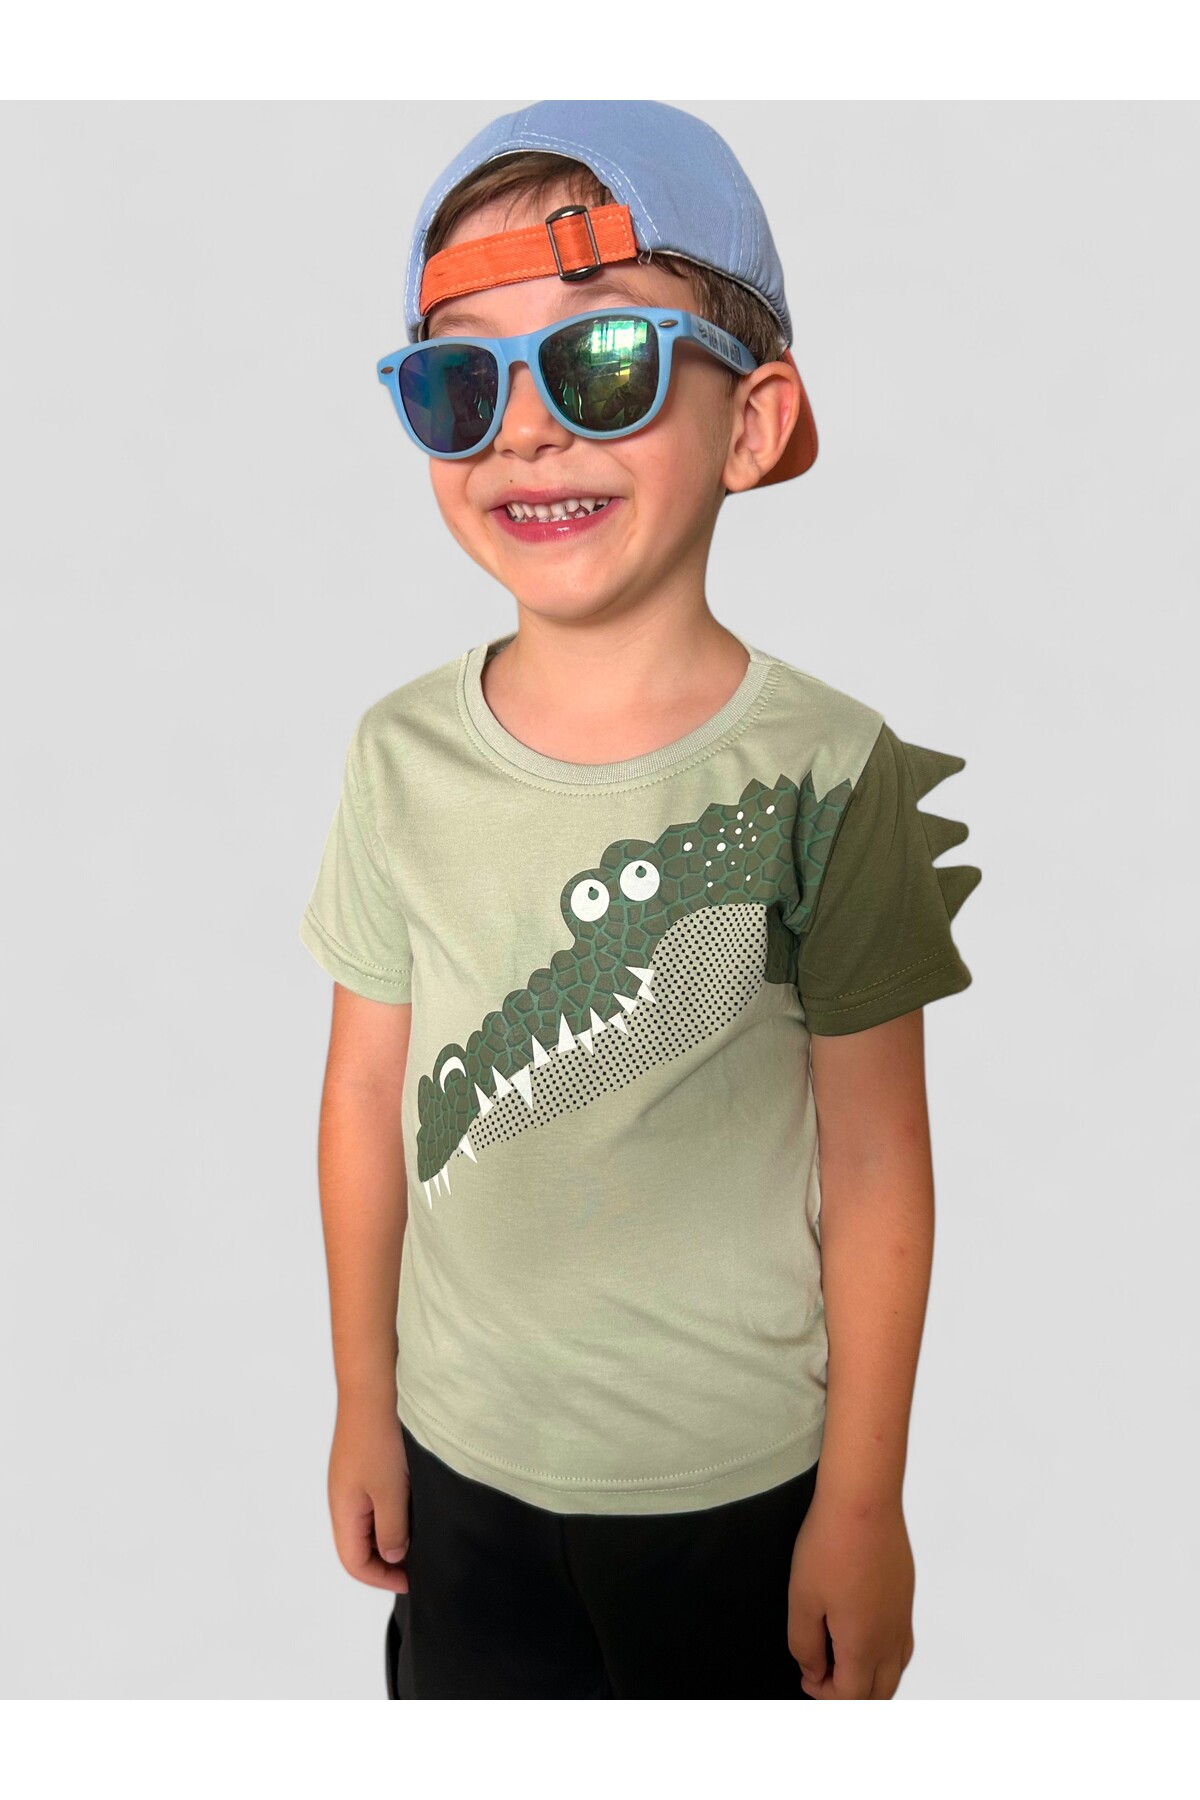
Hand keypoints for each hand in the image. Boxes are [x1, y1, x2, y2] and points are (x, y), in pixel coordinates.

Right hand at [328, 1394, 411, 1593]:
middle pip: (359, 1545)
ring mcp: (353, 1480)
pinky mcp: (365, 1464)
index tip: (414, 1579)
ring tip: (422, 1536)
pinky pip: (376, 1500)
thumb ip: (391, 1530)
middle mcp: (344, 1498)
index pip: (355, 1562)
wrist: (374, 1387)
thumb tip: (392, 1557)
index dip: (383, 1578)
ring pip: (369, 1522)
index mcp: (344, 1511)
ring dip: (393, 1534)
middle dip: (388, 1561)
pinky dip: (394, 1511)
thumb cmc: (381, 1439)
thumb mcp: (390, 1492)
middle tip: (421, 1563)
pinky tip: (416, 1504)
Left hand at [786, 1491, 915, 1698]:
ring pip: (894, 1672)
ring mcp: (902, 1617)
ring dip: (869, 1679)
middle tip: (822, 1677)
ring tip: (840, 1662)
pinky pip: (902, 1646)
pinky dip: (884, 1658)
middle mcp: (890, 1638)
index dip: (824, 1695)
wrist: (864, 1501)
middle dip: (849, 1695)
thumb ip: (804, 1645)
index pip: (851, 1696)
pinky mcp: (905, 1597)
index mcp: (864, 1645)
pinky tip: (865, 1639)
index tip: (806, 1676)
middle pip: (879, 1694)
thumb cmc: (832, 1544)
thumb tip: (813, 1671)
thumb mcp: (802, 1600)